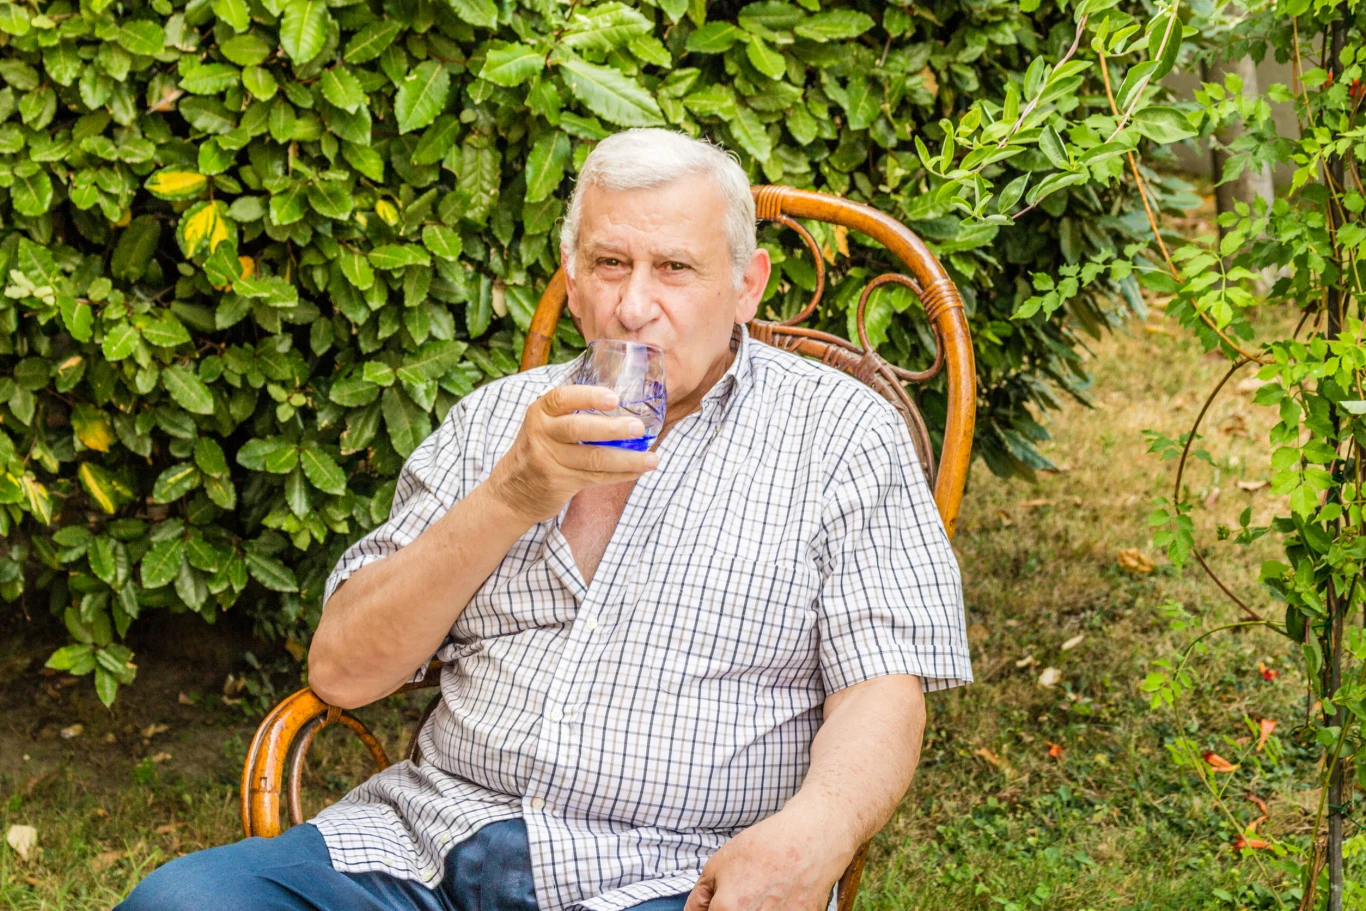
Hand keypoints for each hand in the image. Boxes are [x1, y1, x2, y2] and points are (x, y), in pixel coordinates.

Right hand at [486, 384, 657, 524]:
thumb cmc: (538, 450)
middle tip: (638, 428)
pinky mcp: (560, 483)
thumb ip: (571, 412)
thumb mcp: (543, 425)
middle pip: (579, 429)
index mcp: (540, 412)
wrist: (511, 492)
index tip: (615, 398)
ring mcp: (549, 461)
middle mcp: (541, 434)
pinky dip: (621, 474)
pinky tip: (639, 470)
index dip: (590, 396)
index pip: (563, 398)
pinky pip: (597, 478)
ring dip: (627, 459)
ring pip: (593, 459)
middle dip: (612, 429)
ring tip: (652, 458)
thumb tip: (623, 401)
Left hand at [683, 803, 852, 910]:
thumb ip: (700, 897)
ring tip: (765, 893)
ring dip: (758, 909)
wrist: (810, 838)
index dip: (714, 910)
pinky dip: (780, 909)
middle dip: (734, 909)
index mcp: (728, 909)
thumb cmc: (764, 846)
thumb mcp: (719, 864)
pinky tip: (782, 896)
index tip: (720, 904)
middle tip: (745, 893)